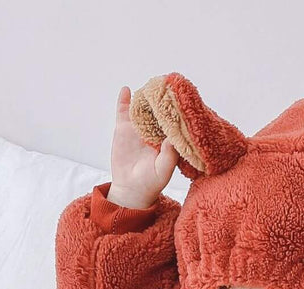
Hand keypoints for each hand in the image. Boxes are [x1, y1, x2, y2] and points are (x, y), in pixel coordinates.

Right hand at [109, 85, 180, 208]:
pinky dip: (125, 100)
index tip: (180, 97)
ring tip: (150, 85)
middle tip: (167, 84)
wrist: (130, 188)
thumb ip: (169, 156)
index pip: (172, 120)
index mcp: (166, 139)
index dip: (176, 109)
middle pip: (158, 109)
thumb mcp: (163, 171)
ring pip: (143, 107)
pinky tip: (126, 90)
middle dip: (162, 97)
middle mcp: (154, 131)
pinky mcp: (124, 128)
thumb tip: (172, 138)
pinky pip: (124, 111)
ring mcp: (139, 128)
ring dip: (145, 96)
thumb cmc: (151, 182)